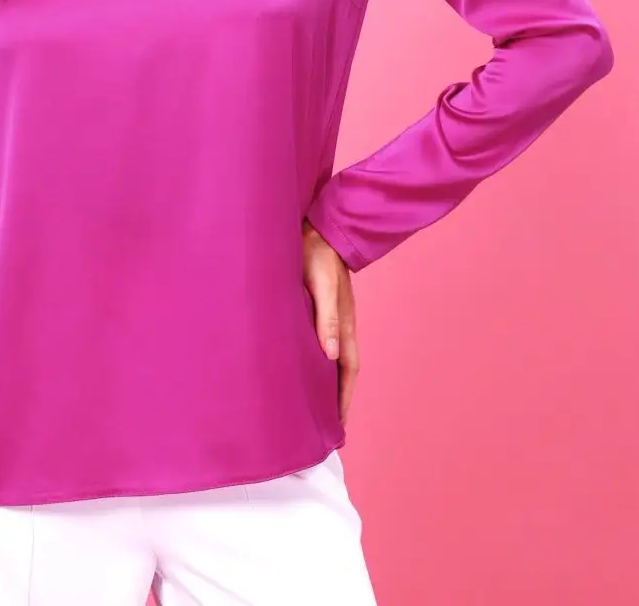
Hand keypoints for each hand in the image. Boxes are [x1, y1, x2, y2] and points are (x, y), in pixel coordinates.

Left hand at [302, 218, 359, 426]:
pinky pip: (324, 343)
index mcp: (346, 325)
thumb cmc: (317, 255)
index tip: (339, 427)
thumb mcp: (321, 287)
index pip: (348, 372)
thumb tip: (331, 356)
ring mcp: (334, 318)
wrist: (319, 229)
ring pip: (333, 358)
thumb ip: (327, 319)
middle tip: (326, 425)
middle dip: (337, 399)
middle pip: (343, 371)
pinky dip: (319, 361)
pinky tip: (306, 365)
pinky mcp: (322, 309)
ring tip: (314, 404)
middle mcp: (343, 326)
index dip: (344, 400)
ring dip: (327, 381)